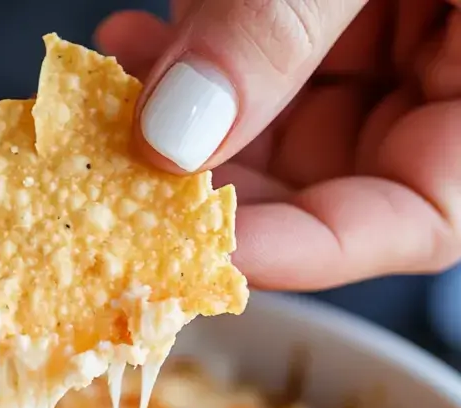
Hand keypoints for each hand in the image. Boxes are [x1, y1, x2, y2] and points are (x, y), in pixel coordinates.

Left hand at [96, 1, 460, 290]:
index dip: (296, 251)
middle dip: (207, 186)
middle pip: (319, 185)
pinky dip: (193, 57)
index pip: (412, 224)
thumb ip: (286, 24)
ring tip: (113, 100)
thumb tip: (174, 129)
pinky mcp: (335, 16)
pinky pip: (258, 59)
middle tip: (124, 180)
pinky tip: (136, 44)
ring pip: (272, 124)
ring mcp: (385, 48)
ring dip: (180, 123)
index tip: (191, 248)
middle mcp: (438, 85)